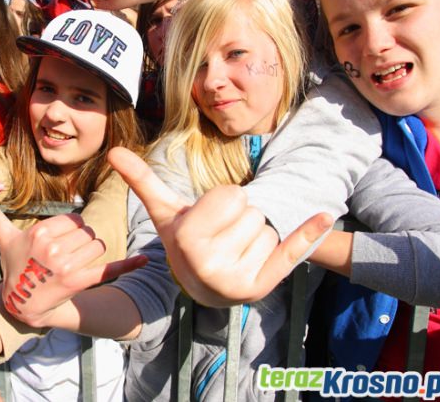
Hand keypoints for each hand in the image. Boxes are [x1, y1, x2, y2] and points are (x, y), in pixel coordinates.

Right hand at [0, 194, 146, 327]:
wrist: (22, 303)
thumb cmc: (16, 265)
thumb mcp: (4, 238)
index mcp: (39, 232)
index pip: (73, 219)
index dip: (69, 230)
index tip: (57, 244)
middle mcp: (52, 247)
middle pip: (87, 231)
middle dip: (81, 242)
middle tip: (64, 257)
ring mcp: (66, 266)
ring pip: (97, 245)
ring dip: (91, 254)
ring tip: (73, 265)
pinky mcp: (80, 283)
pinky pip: (108, 269)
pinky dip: (128, 265)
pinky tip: (145, 261)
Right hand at [107, 147, 332, 306]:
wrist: (202, 286)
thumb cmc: (184, 241)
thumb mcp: (165, 212)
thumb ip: (143, 181)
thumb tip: (114, 151)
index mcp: (187, 239)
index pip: (231, 195)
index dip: (224, 204)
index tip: (210, 223)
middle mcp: (210, 264)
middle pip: (252, 210)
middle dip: (241, 219)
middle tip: (223, 238)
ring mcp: (237, 279)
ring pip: (269, 228)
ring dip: (258, 236)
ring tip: (236, 251)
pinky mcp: (262, 287)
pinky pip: (291, 253)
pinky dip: (309, 234)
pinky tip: (325, 217)